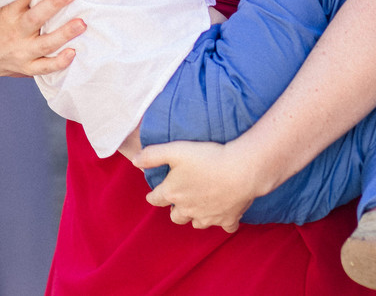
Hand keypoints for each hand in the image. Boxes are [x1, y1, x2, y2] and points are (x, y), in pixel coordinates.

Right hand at [0, 0, 84, 76]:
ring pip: (44, 44)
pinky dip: (58, 63)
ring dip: (64, 34)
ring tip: (81, 24)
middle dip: (54, 4)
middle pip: (36, 18)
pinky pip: (44, 67)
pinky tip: (72, 54)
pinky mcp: (26, 66)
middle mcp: (16, 31)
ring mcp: (22, 51)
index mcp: (8, 13)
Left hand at [133, 139, 267, 232]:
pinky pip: (225, 226)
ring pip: (197, 223)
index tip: (154, 194)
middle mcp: (188, 210)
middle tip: (180, 199)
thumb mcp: (175, 150)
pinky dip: (224, 221)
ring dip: (196, 216)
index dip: (154, 196)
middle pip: (176, 217)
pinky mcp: (227, 219)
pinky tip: (226, 213)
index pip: (156, 199)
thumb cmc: (207, 157)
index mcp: (173, 193)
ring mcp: (208, 217)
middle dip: (175, 209)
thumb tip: (135, 160)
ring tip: (200, 205)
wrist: (241, 170)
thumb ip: (153, 155)